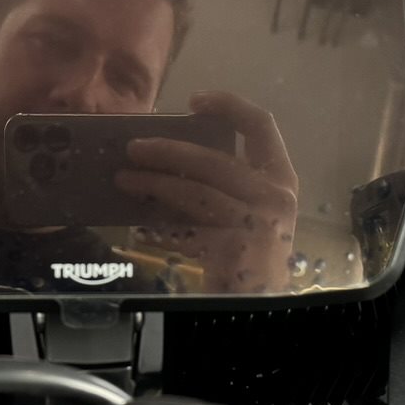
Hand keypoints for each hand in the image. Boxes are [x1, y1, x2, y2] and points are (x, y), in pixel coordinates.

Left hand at [114, 90, 300, 294]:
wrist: (260, 304)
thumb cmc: (250, 255)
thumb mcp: (248, 211)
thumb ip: (224, 184)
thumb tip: (168, 158)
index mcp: (281, 178)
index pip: (261, 125)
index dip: (228, 105)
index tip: (193, 100)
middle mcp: (275, 196)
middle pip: (213, 159)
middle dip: (167, 150)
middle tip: (132, 147)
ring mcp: (257, 222)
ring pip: (194, 192)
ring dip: (153, 183)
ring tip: (124, 179)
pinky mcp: (234, 248)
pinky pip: (186, 228)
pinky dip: (160, 224)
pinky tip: (140, 223)